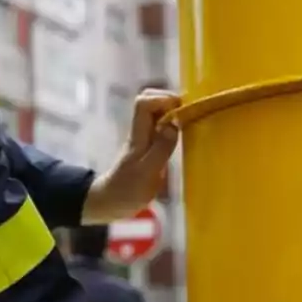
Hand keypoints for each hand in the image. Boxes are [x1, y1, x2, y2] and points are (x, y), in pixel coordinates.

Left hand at [82, 88, 180, 223]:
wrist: (111, 203)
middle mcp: (140, 132)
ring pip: (156, 113)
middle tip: (188, 113)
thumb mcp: (146, 173)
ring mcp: (144, 138)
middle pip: (150, 101)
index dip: (163, 99)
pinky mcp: (149, 147)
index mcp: (138, 136)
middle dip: (170, 101)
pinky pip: (161, 127)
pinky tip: (184, 135)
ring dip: (173, 112)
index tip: (181, 108)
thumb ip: (161, 149)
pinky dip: (173, 125)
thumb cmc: (127, 191)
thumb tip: (175, 123)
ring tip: (190, 121)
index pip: (143, 102)